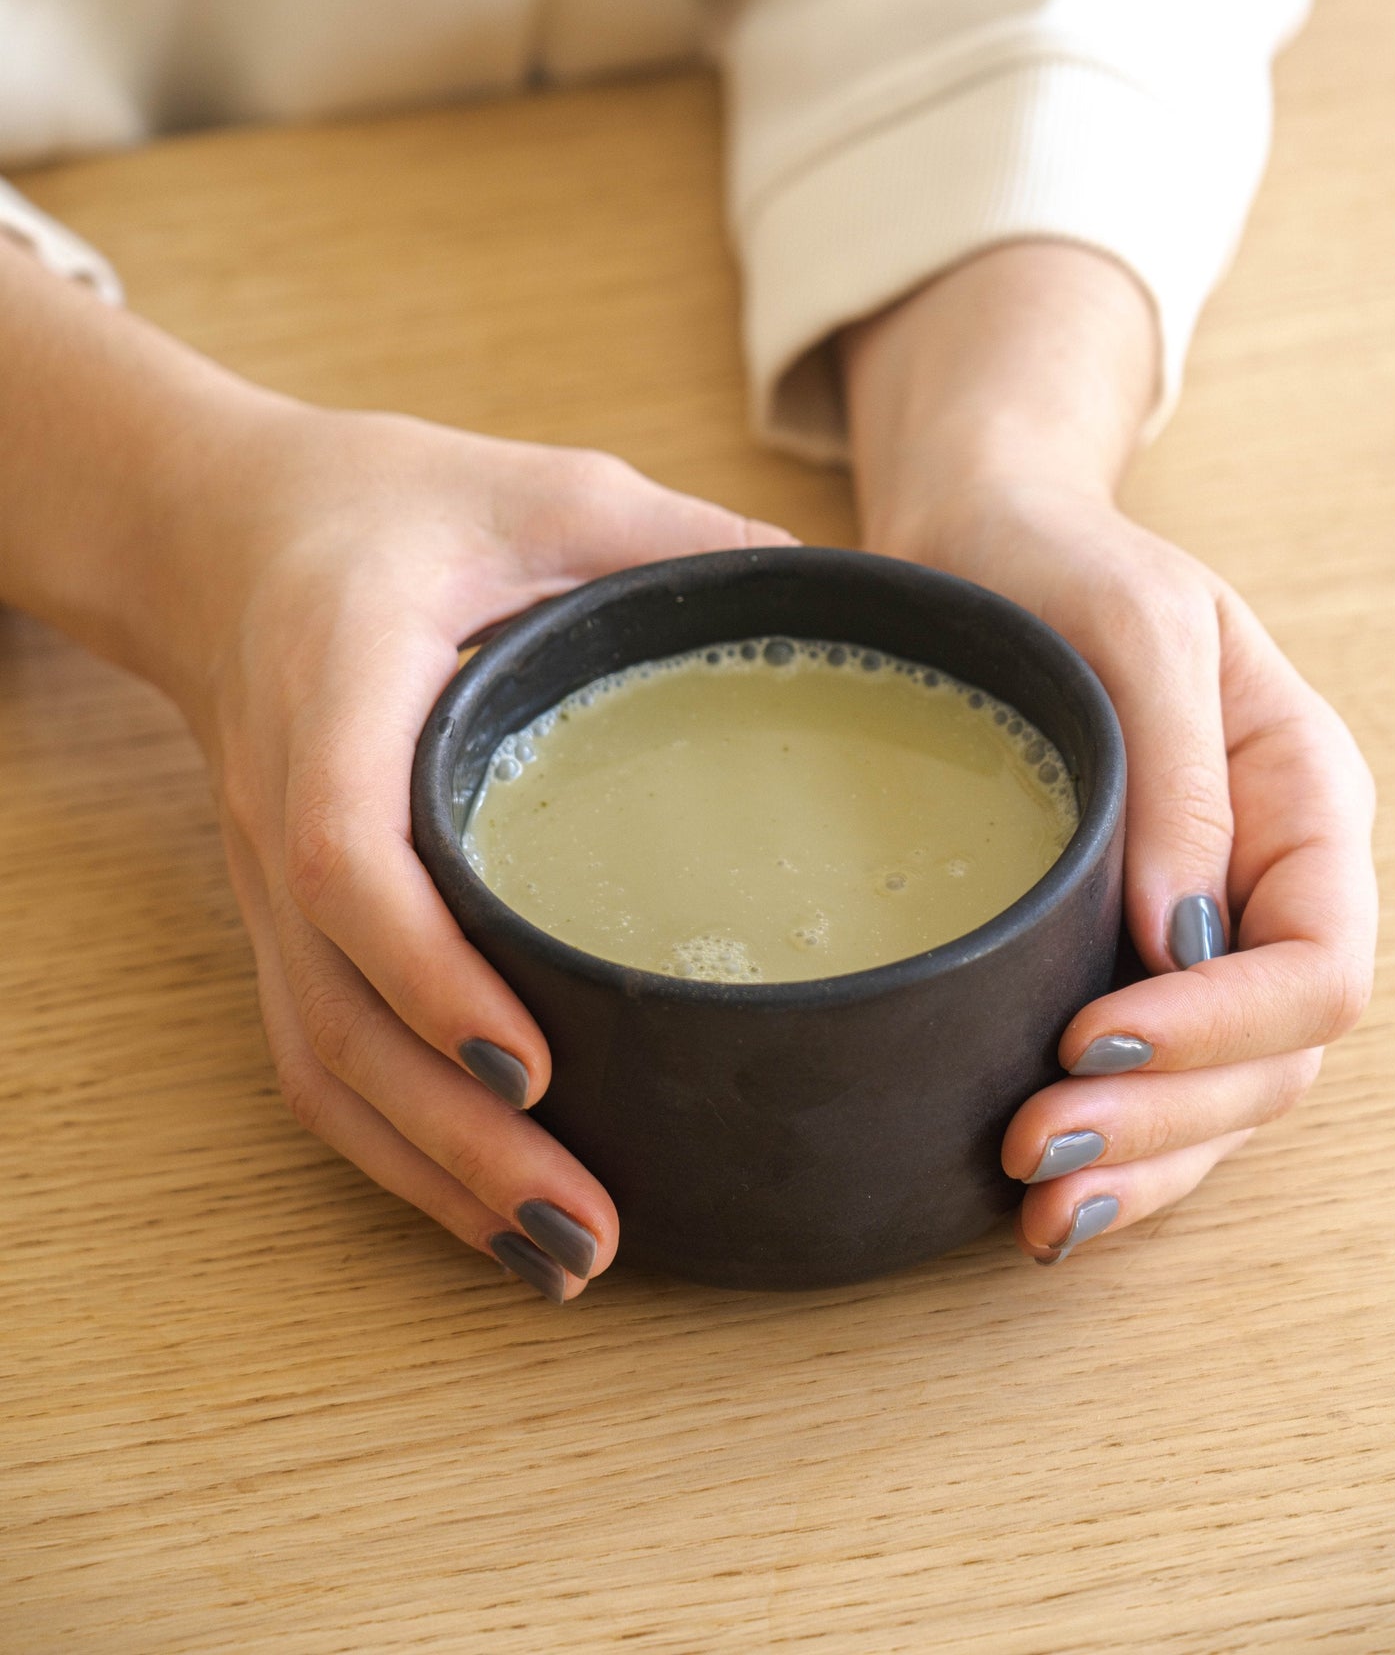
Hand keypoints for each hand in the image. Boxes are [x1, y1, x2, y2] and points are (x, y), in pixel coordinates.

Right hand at [173, 405, 790, 1300]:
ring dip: (431, 1173)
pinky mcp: (283, 916)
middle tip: (591, 1223)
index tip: (537, 1057)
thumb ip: (667, 537)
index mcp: (337, 688)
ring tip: (564, 1255)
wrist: (221, 537)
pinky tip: (490, 1208)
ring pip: (322, 1059)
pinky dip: (396, 1148)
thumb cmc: (380, 506)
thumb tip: (826, 590)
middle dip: (456, 1135)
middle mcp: (282, 804)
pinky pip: (318, 1052)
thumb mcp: (535, 486)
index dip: (428, 966)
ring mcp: (268, 880)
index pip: (346, 850)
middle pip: (337, 1010)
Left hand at [844, 242, 1376, 1265]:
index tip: (1090, 1036)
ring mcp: (1200, 933)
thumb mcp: (1134, 624)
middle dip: (1166, 1117)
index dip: (1221, 1026)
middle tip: (1035, 1144)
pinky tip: (1044, 1200)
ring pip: (1221, 1099)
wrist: (980, 550)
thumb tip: (1180, 938)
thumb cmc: (1063, 562)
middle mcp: (1268, 884)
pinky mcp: (1119, 960)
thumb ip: (1178, 771)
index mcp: (1304, 800)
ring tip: (1036, 1208)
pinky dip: (1114, 1150)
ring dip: (1141, 1165)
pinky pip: (1154, 1086)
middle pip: (1273, 1058)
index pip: (1318, 963)